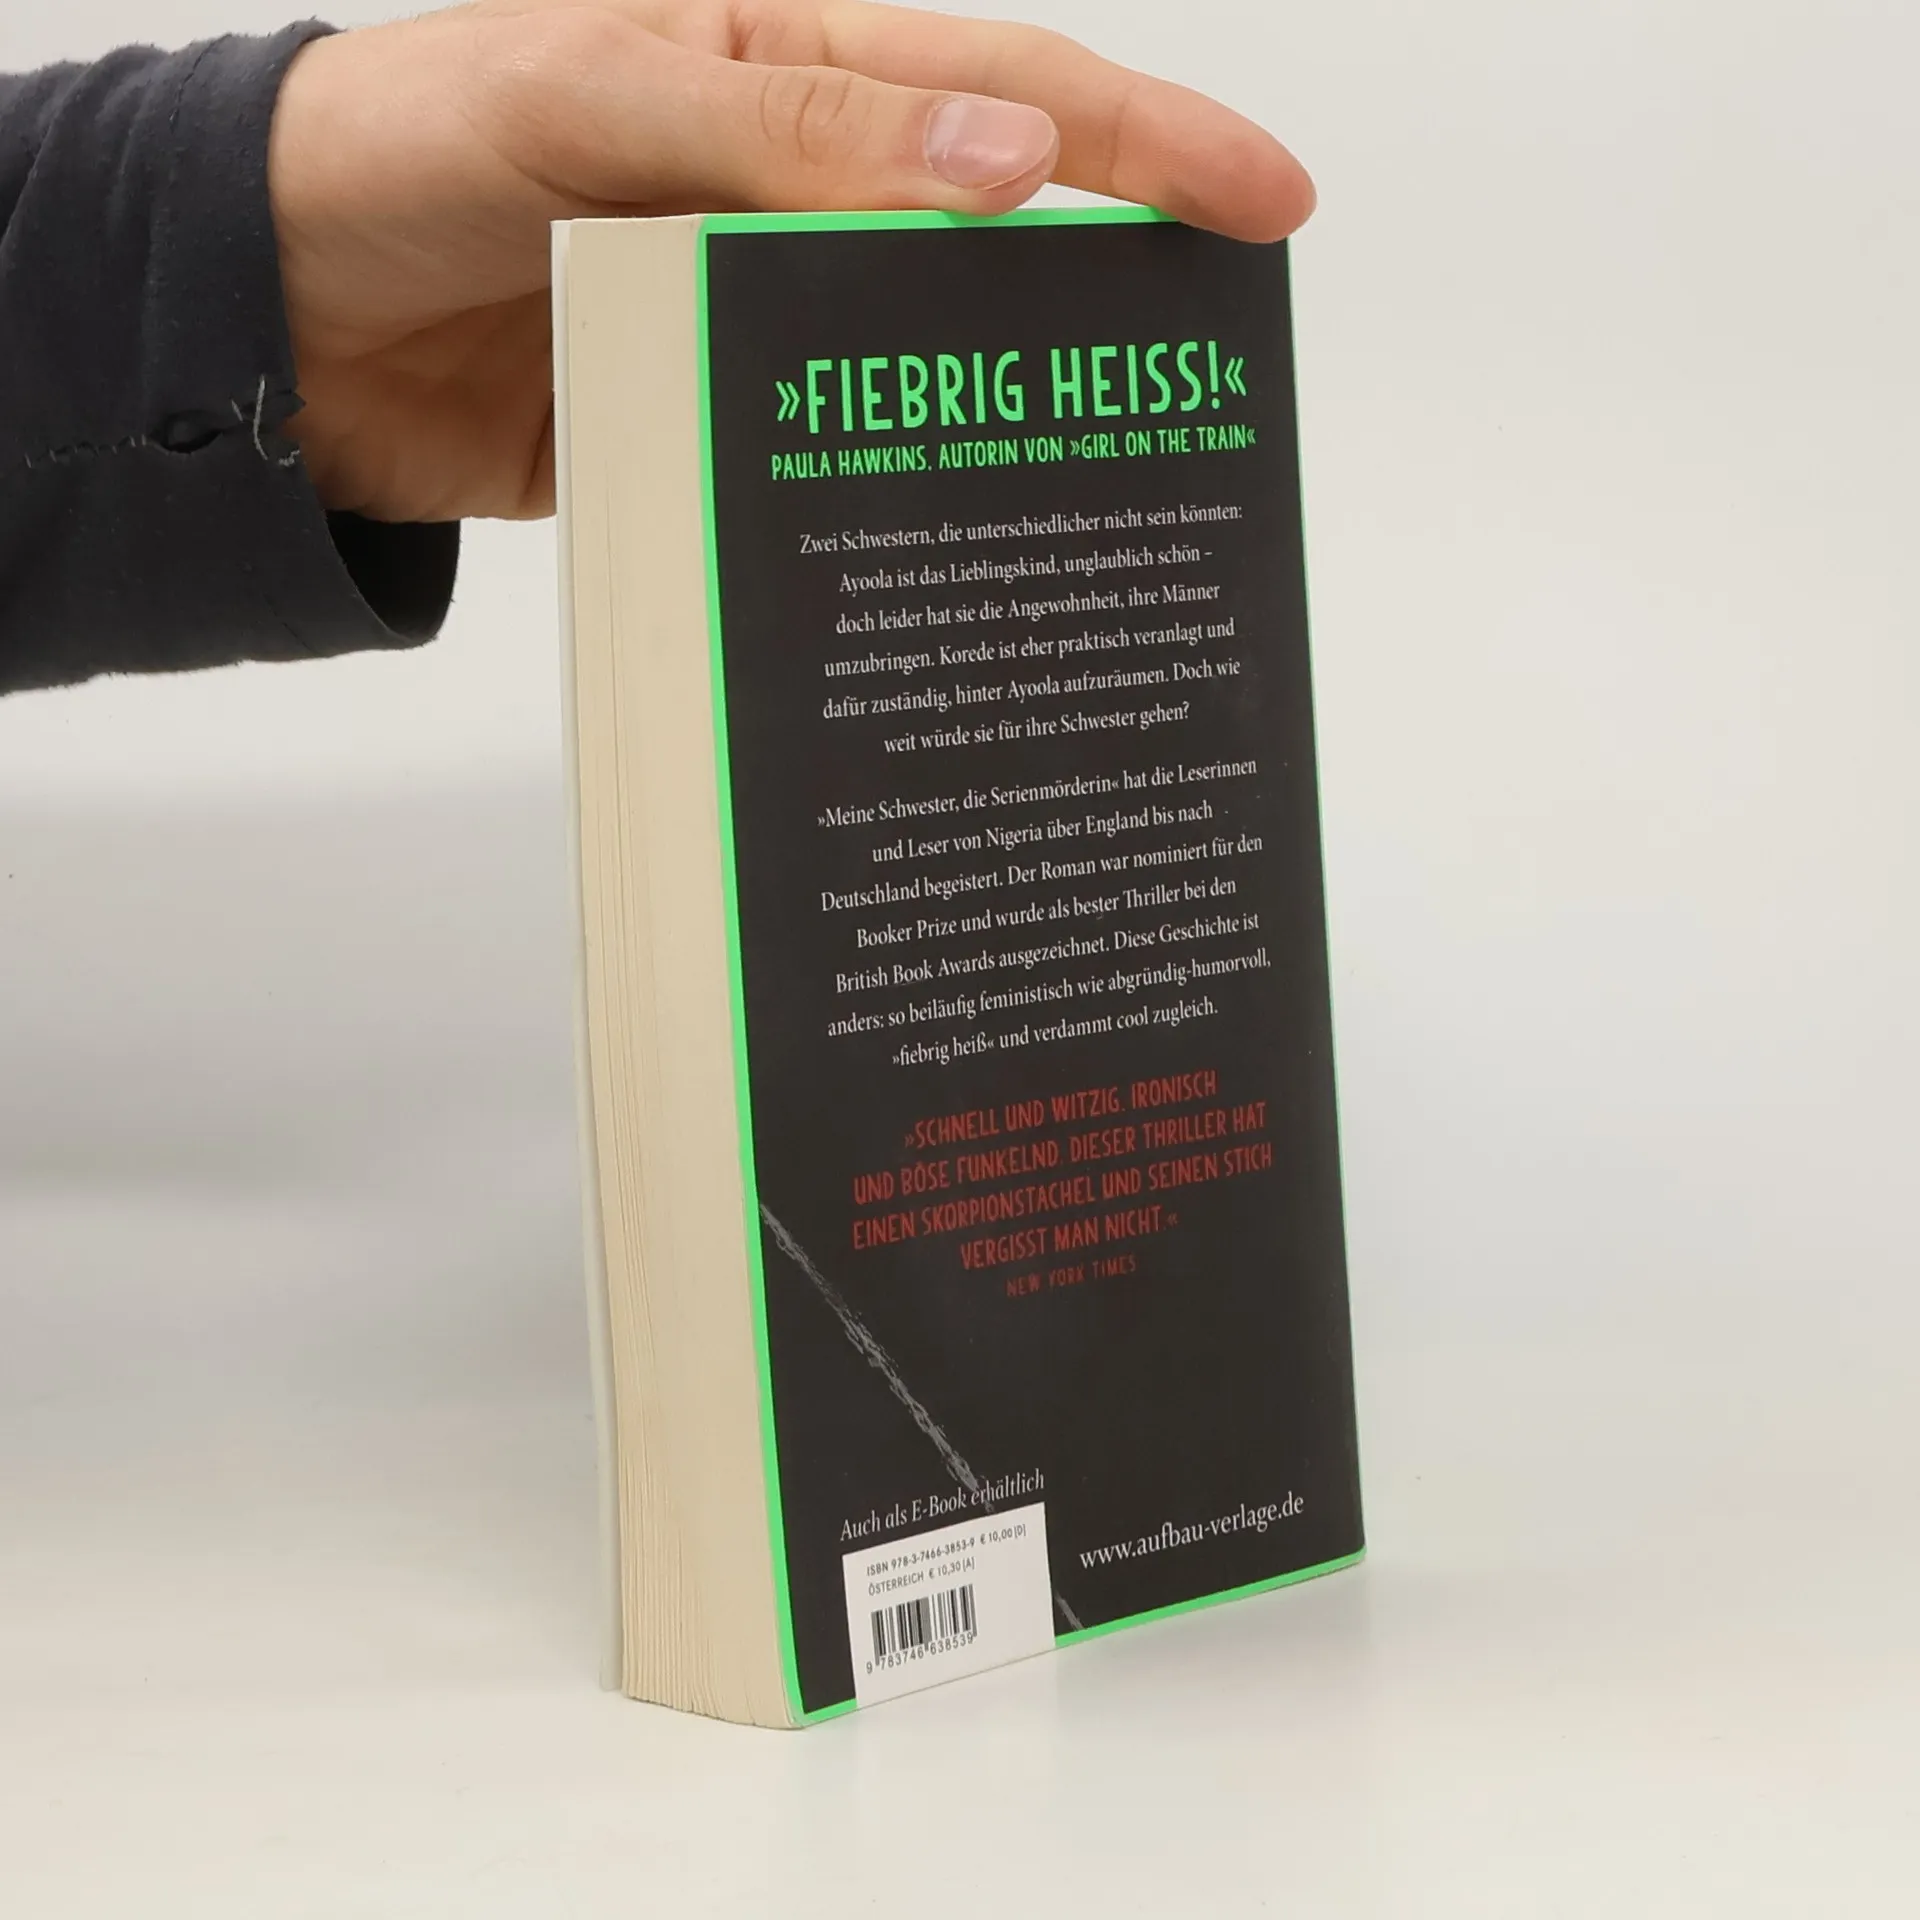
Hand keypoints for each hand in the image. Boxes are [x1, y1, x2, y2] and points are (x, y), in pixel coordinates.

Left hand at [269, 0, 1314, 523]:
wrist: (277, 317)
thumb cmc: (412, 146)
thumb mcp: (598, 94)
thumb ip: (794, 129)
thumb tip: (1011, 168)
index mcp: (786, 64)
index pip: (1008, 91)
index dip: (1151, 144)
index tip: (1269, 205)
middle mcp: (793, 186)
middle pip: (995, 238)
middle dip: (1115, 293)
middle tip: (1219, 374)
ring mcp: (759, 313)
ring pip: (920, 362)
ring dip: (1002, 412)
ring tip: (1115, 480)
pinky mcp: (716, 421)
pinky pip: (828, 454)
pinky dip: (887, 494)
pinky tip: (951, 537)